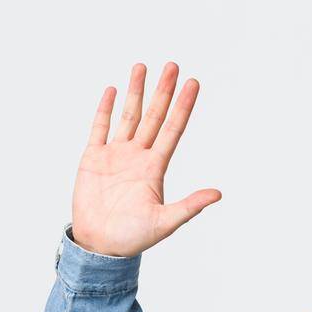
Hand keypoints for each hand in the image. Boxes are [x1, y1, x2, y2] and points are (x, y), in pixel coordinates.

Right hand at [71, 61, 221, 257]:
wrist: (101, 245)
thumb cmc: (133, 238)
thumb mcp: (165, 222)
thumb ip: (190, 206)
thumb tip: (218, 194)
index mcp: (155, 168)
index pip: (173, 129)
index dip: (184, 107)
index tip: (193, 83)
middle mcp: (138, 156)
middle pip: (153, 115)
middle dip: (163, 91)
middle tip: (172, 65)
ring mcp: (115, 155)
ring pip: (128, 116)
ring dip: (135, 92)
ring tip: (142, 67)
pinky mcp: (93, 158)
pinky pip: (100, 128)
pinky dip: (106, 109)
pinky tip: (113, 90)